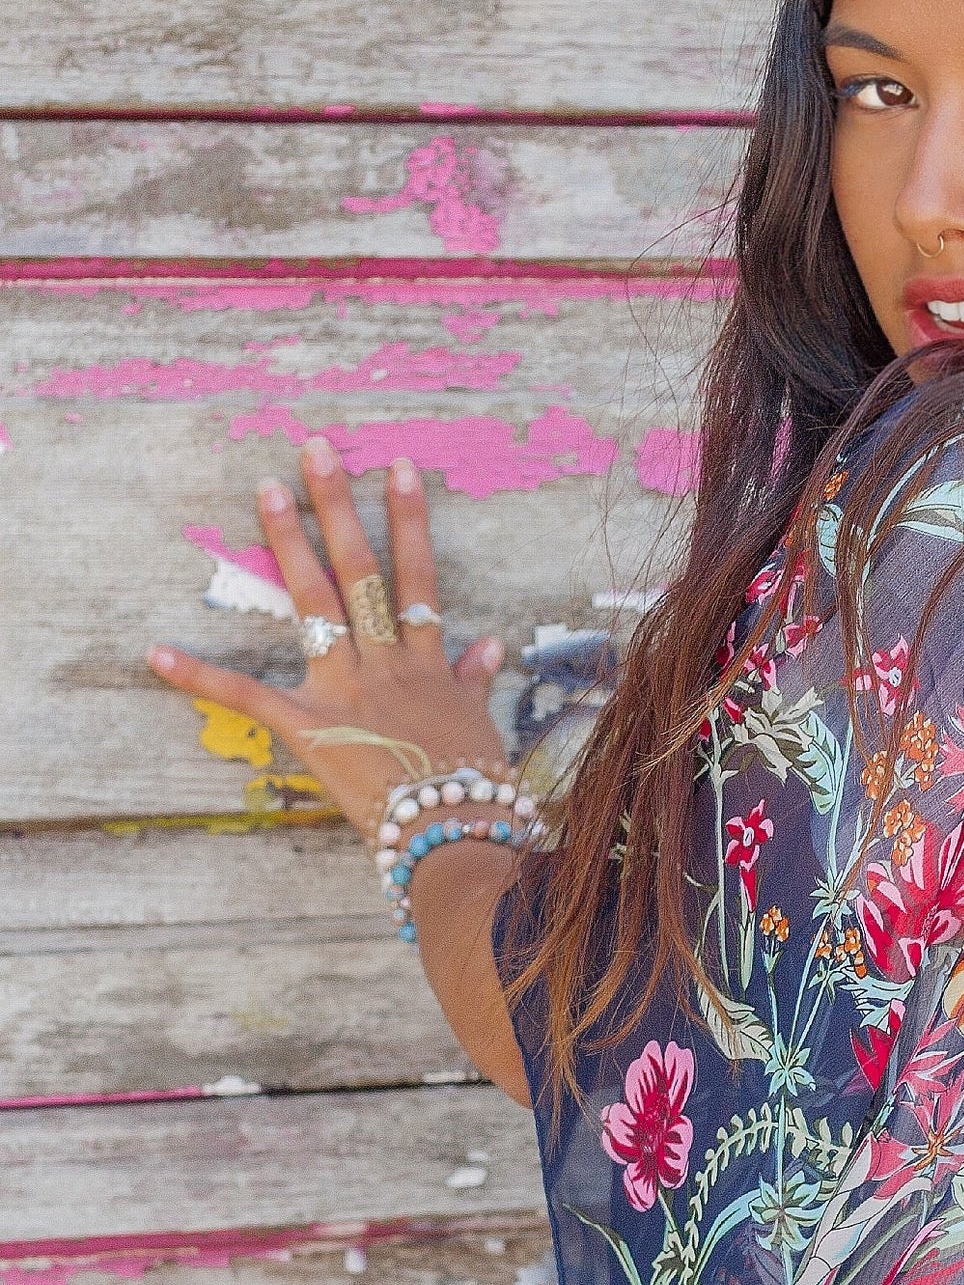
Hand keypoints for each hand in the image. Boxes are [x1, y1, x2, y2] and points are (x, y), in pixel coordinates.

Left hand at [149, 441, 508, 843]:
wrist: (457, 834)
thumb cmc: (475, 789)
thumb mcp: (481, 727)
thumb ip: (473, 681)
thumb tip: (487, 645)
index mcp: (425, 663)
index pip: (416, 577)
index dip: (408, 520)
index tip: (398, 469)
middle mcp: (385, 662)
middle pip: (360, 571)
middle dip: (338, 507)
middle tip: (315, 450)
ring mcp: (346, 690)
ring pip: (316, 605)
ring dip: (290, 545)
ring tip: (267, 492)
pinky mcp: (309, 728)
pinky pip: (249, 697)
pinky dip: (200, 677)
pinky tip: (155, 653)